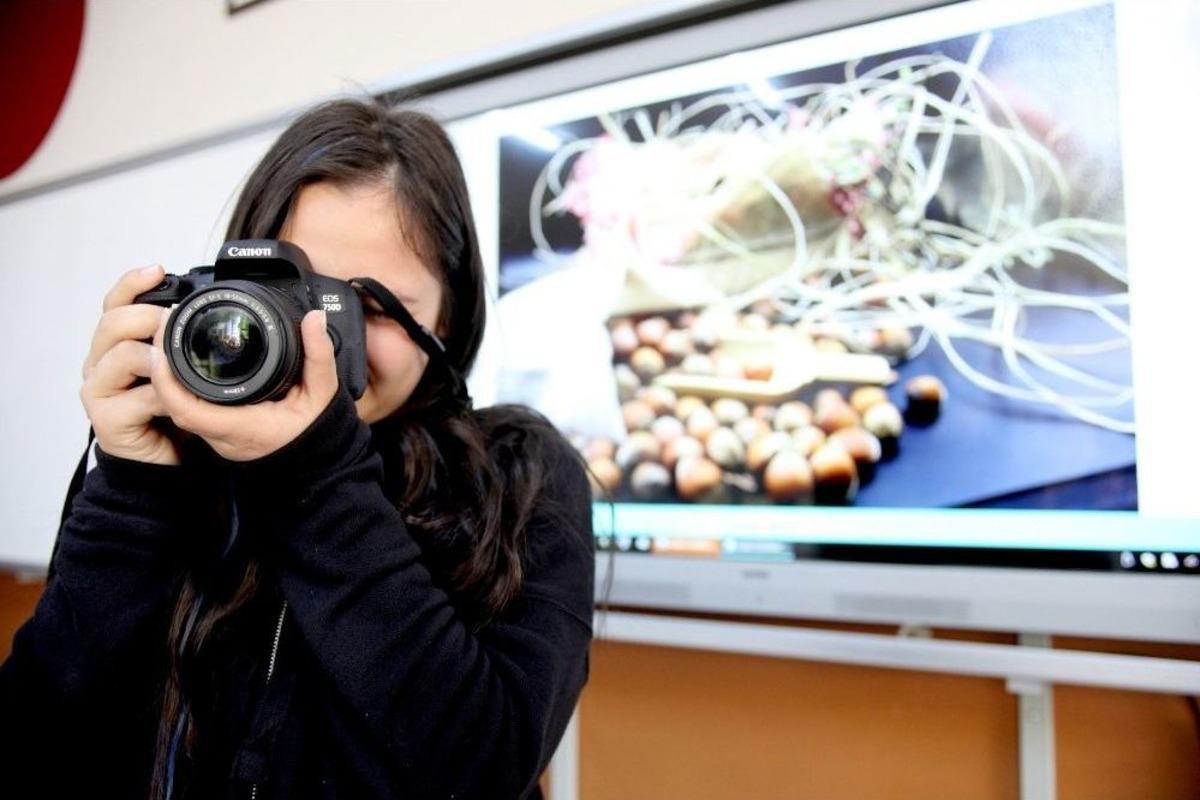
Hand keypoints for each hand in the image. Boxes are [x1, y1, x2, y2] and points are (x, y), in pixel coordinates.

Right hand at [80, 265, 179, 465]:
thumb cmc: (172, 410)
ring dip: (157, 356)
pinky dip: (164, 395)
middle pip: (113, 322)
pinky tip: (180, 399)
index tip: (159, 270)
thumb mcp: (180, 368)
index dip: (133, 283)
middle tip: (177, 324)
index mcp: (116, 344)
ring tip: (180, 363)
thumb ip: (180, 340)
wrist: (166, 460)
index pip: (115, 304)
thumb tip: (205, 305)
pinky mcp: (107, 420)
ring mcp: (100, 390)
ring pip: (122, 355)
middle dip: (149, 317)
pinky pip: (137, 397)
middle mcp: (101, 362)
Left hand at [150, 307, 338, 461]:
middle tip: (165, 326)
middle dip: (161, 365)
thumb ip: (319, 354)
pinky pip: (188, 409)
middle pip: (174, 404)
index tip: (164, 342)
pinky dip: (179, 384)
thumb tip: (314, 319)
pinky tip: (183, 360)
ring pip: (177, 407)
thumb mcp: (323, 391)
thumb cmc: (317, 430)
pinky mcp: (218, 432)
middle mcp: (223, 437)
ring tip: (171, 336)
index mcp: (243, 428)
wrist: (319, 459)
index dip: (166, 378)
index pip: (187, 409)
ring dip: (167, 374)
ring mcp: (218, 437)